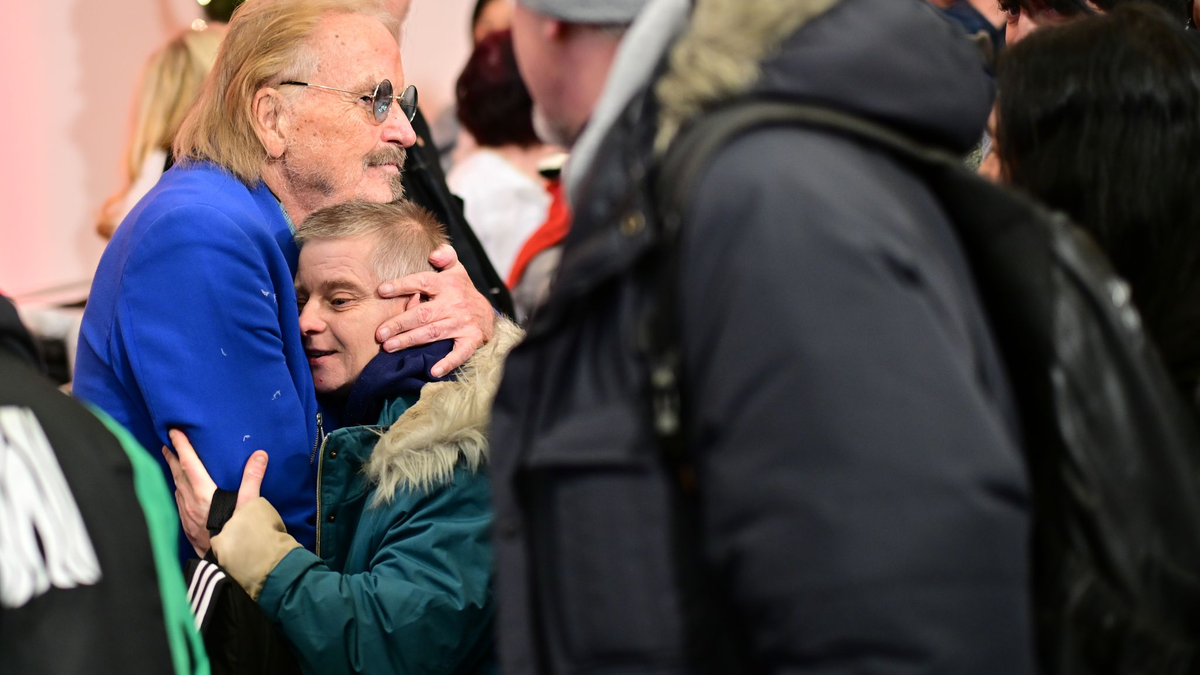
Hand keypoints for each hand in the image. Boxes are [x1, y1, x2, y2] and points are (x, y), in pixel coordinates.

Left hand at [162, 429, 267, 557]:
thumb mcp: (251, 504)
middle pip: (177, 475)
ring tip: (172, 464)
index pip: (189, 464)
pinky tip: (180, 492)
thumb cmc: (242, 533)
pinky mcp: (187, 528)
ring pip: (175, 489)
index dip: (182, 446)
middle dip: (172, 458)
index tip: (174, 432)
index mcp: (204, 494)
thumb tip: (259, 454)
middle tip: (167, 443)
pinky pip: (178, 503)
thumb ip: (253, 478)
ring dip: (173, 474)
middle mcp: (190, 503)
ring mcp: (186, 516)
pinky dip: (177, 491)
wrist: (233, 564)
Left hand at [376, 244, 495, 376]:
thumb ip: (445, 256)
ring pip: (432, 333)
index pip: (422, 283)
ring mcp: (462, 323)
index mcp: (447, 285)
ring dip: (410, 341)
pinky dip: (448, 363)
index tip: (382, 291)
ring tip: (389, 347)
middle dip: (399, 323)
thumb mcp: (457, 269)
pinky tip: (432, 371)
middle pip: (423, 314)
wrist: (488, 314)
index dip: (402, 286)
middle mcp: (454, 304)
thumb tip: (435, 253)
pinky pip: (459, 353)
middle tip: (379, 333)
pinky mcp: (471, 340)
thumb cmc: (463, 291)